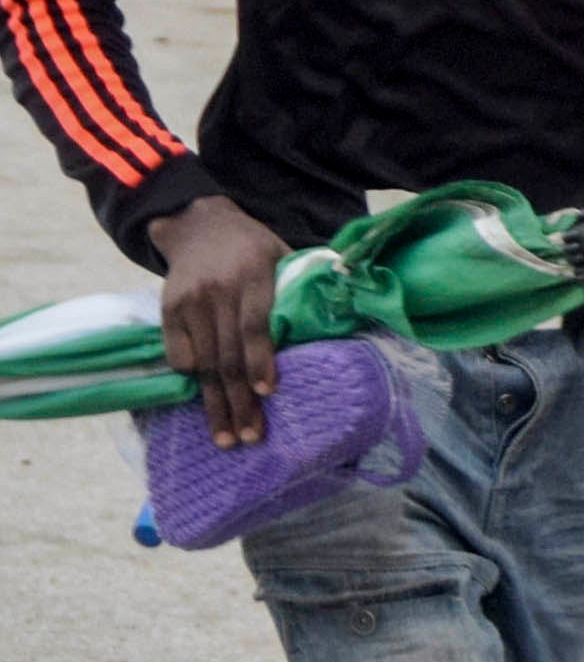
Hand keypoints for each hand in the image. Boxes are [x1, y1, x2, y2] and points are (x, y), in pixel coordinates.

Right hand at [154, 196, 287, 448]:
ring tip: (226, 437)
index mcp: (253, 275)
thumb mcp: (282, 254)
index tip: (268, 392)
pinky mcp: (167, 310)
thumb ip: (300, 285)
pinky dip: (192, 377)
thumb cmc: (252, 248)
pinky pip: (177, 353)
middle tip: (249, 437)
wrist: (198, 224)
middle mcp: (217, 291)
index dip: (260, 360)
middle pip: (226, 354)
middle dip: (238, 400)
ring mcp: (189, 303)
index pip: (255, 325)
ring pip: (202, 362)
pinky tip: (203, 402)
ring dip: (214, 404)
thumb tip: (339, 316)